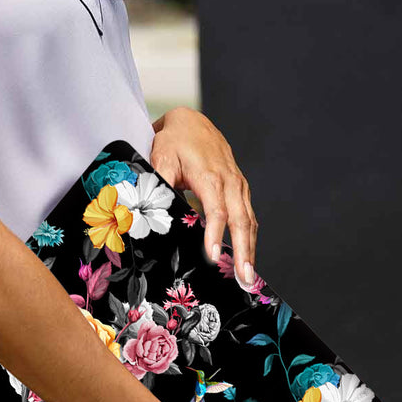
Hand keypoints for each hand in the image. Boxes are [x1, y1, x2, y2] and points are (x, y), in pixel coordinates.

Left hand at [150, 107, 258, 290]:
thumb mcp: (161, 155)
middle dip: (243, 252)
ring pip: (249, 220)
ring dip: (250, 249)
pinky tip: (247, 255)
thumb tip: (152, 206)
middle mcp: (229, 181)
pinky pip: (249, 214)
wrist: (192, 120)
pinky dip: (250, 236)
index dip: (215, 234)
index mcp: (209, 176)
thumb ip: (160, 181)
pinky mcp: (240, 186)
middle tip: (244, 280)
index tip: (212, 257)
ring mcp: (238, 184)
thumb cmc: (175, 139)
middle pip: (241, 221)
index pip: (216, 210)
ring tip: (248, 277)